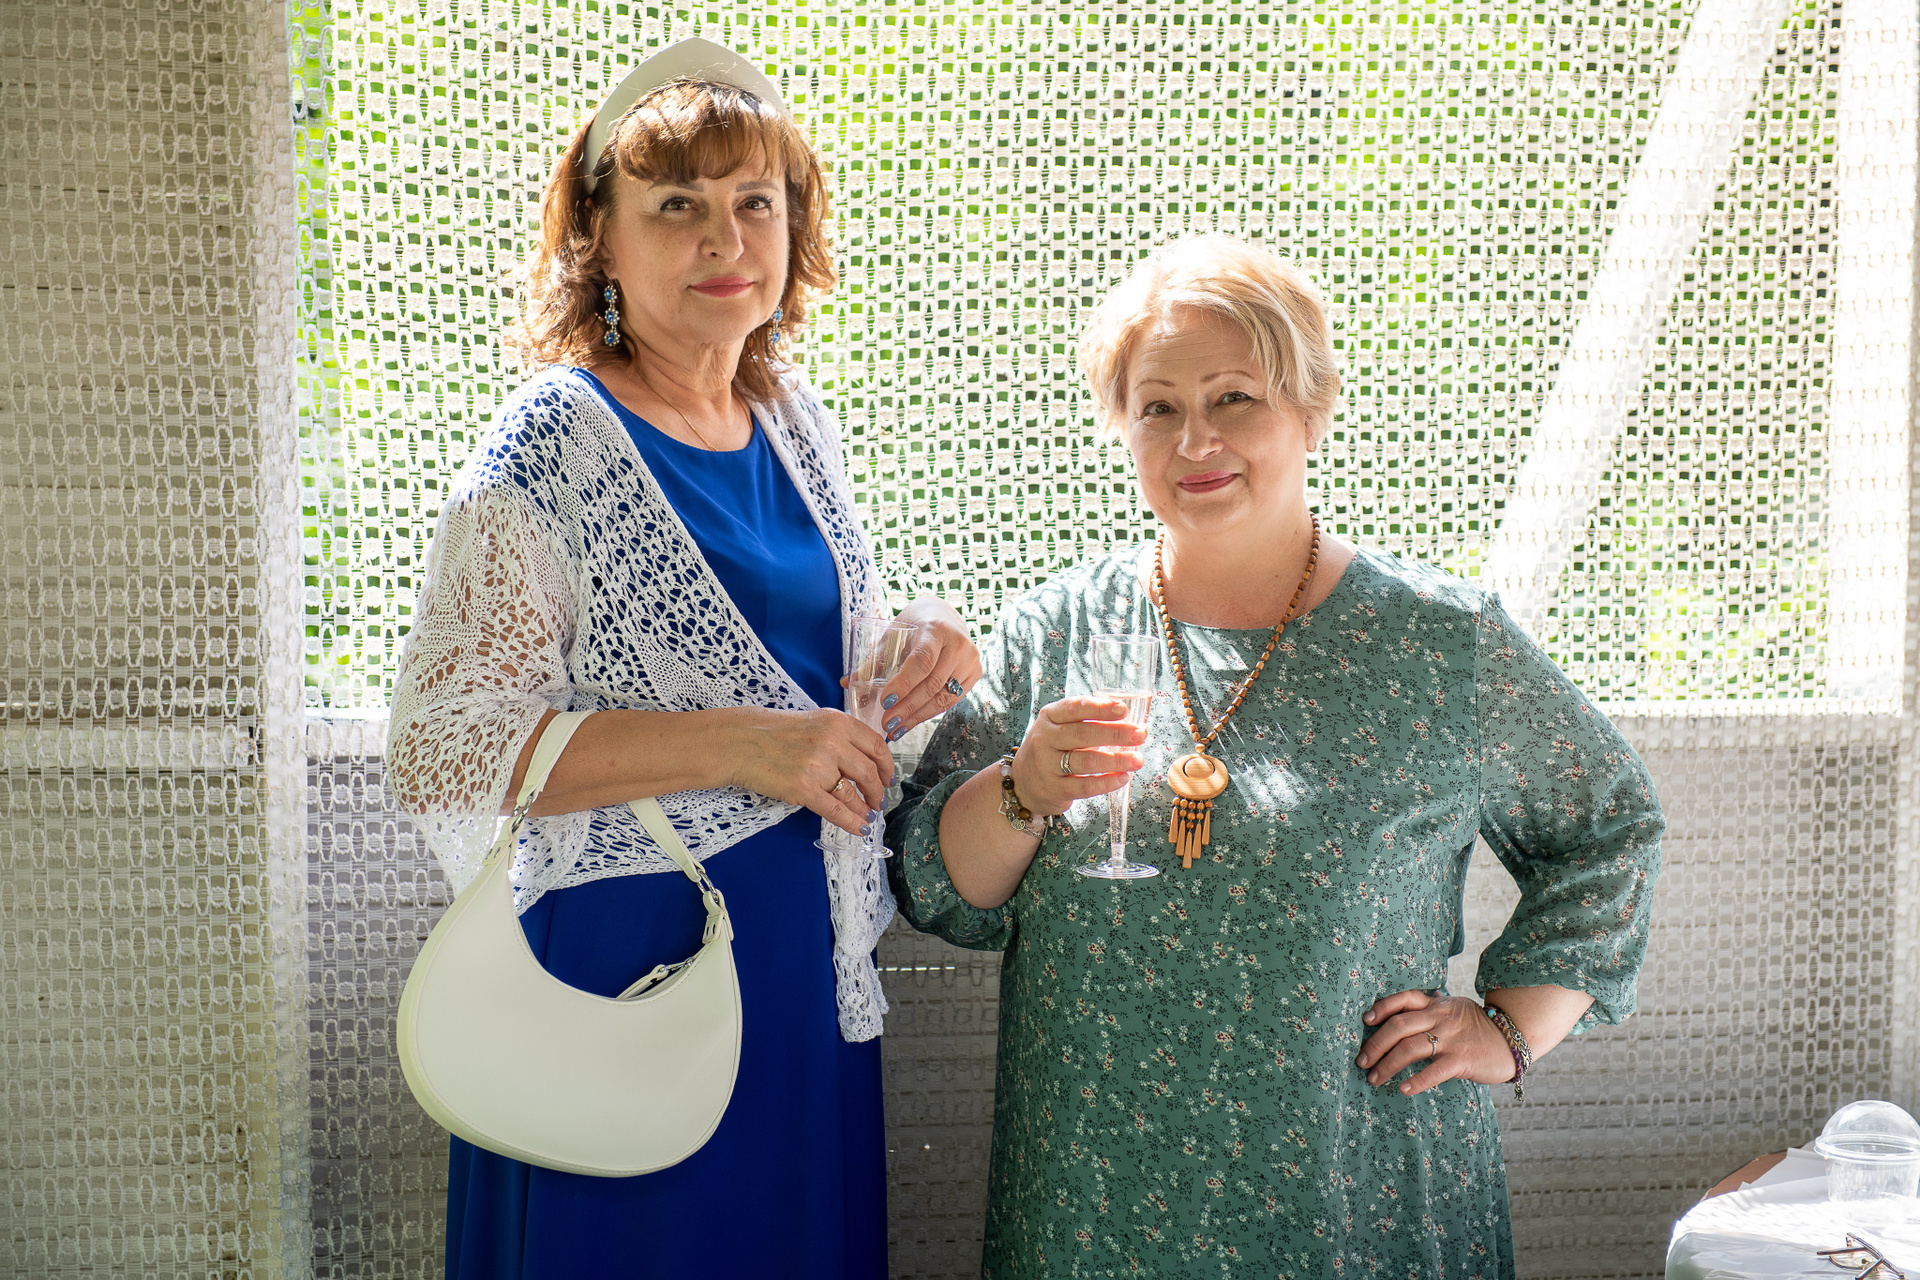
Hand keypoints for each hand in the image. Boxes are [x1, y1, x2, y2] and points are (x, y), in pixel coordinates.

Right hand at [721, 708, 896, 835]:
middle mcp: (832, 743)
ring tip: (867, 816)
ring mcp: (818, 767)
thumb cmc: (776, 732)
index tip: (888, 778)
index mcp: (837, 722)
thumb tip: (868, 761)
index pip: (876, 746)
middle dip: (877, 792)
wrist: (741, 743)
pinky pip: (835, 811)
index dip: (887, 766)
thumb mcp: (816, 721)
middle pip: (868, 773)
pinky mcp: (803, 789)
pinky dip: (851, 822)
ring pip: (852, 795)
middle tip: (878, 802)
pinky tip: (859, 828)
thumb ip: (842, 736)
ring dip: (864, 810)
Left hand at [853, 598, 982, 740]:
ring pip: (942, 696)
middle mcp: (958, 644)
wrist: (944, 616)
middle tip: (886, 723)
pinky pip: (950, 700)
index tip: (884, 701)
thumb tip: (847, 683)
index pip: (922, 661)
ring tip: (895, 729)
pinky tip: (911, 722)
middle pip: (932, 683)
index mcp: (936, 629)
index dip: (904, 684)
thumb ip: (874, 659)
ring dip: (917, 716)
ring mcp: (970, 660)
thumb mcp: (893, 635)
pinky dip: (928, 713)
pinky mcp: (974, 673)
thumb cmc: (914, 625)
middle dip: (907, 707)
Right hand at [1007, 696, 1147, 817]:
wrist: (1023, 783)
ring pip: (1086, 761)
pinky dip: (1106, 782)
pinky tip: (1123, 777)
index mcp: (1050, 717)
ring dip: (1116, 760)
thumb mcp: (1059, 727)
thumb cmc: (1051, 749)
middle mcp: (1046, 739)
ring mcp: (1048, 765)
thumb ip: (1086, 721)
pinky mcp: (1055, 789)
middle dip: (1115, 733)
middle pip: (1083, 734)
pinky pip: (1085, 786)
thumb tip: (1128, 719)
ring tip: (1138, 759)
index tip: (1123, 709)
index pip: (1075, 708)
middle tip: (1140, 734)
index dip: (1100, 708)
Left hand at [1355, 991, 1518, 1095]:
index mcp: (1436, 1004)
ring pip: (1410, 1048)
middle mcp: (1440, 1018)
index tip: (1365, 1021)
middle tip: (1361, 1062)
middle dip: (1375, 1045)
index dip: (1381, 1008)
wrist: (1513, 1038)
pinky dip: (1416, 1080)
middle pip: (1398, 1026)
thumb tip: (1396, 1020)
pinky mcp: (1462, 1060)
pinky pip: (1434, 1070)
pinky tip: (1403, 1089)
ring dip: (1387, 1065)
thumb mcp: (1453, 1010)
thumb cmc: (1477, 1027)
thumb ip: (1429, 1012)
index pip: (1403, 999)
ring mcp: (1451, 1039)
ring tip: (1374, 1079)